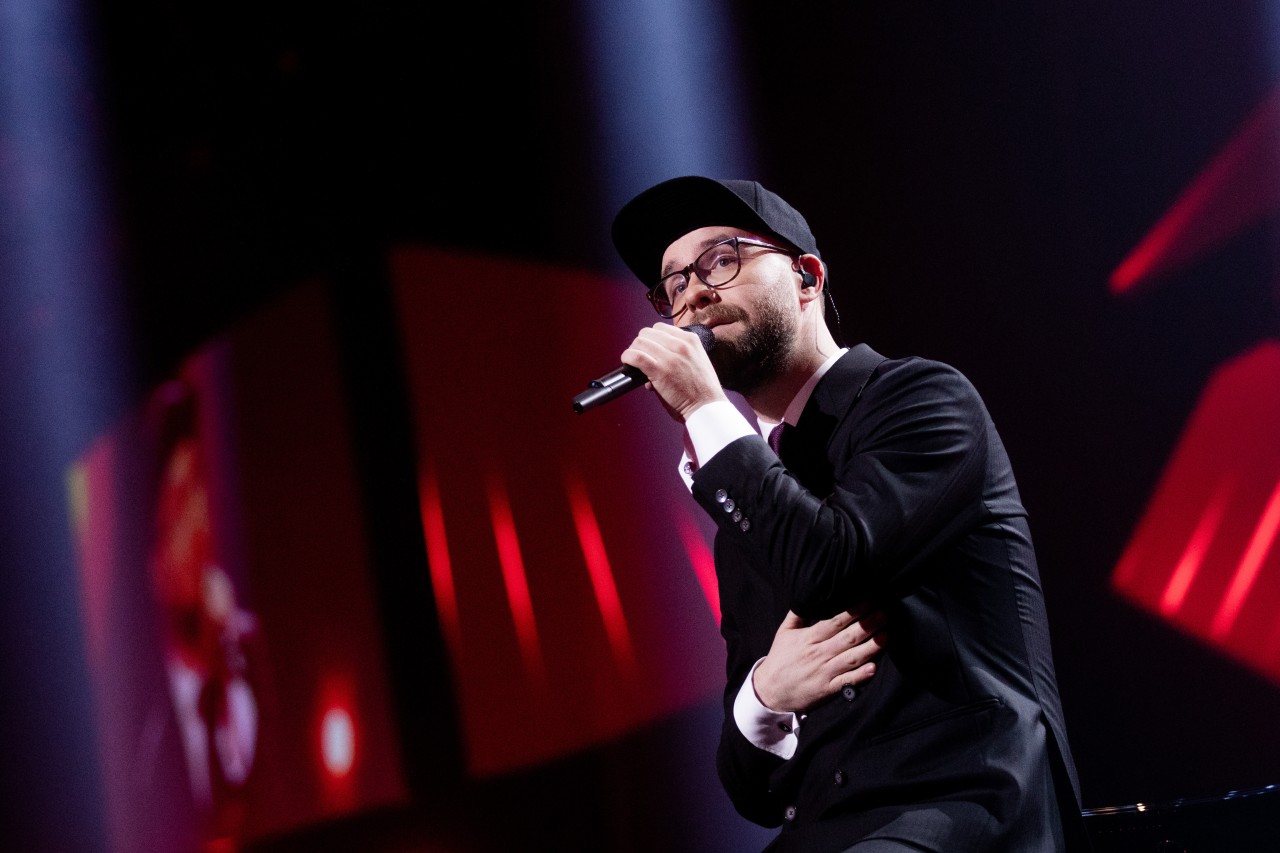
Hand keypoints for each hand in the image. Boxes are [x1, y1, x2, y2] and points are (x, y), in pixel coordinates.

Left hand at [621, 323, 726, 421]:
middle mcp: (680, 345)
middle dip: (641, 343)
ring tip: (633, 361)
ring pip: (640, 342)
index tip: (649, 348)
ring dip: (633, 351)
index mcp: (691, 340)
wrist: (707, 408)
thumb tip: (656, 358)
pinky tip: (627, 362)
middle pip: (648, 333)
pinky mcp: (660, 370)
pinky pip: (635, 356)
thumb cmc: (703, 391)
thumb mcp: (696, 362)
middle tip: (640, 356)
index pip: (661, 328)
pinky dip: (627, 357)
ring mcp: (670, 357)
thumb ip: (678, 356)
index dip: (651, 338)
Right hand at [752, 608, 886, 712]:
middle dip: (868, 624)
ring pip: (852, 657)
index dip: (852, 612)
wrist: (770, 691)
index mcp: (808, 638)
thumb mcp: (784, 633)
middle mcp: (819, 654)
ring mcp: (825, 672)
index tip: (868, 601)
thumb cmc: (780, 659)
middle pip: (847, 637)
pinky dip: (860, 675)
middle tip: (885, 613)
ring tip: (887, 635)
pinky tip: (874, 667)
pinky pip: (847, 681)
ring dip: (871, 646)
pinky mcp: (828, 689)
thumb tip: (808, 595)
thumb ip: (797, 614)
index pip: (834, 622)